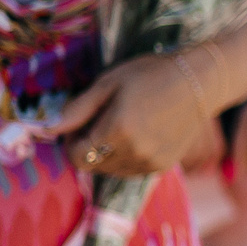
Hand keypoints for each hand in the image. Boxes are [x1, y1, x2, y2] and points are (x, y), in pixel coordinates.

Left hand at [49, 52, 210, 176]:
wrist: (200, 82)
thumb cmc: (150, 74)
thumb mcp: (108, 83)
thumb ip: (77, 109)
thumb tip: (47, 129)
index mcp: (117, 131)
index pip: (76, 156)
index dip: (71, 141)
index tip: (80, 123)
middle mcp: (133, 152)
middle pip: (92, 165)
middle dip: (88, 147)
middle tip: (101, 121)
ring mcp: (149, 162)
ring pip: (110, 170)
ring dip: (106, 154)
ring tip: (121, 127)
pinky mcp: (161, 166)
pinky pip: (130, 170)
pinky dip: (125, 157)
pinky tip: (137, 135)